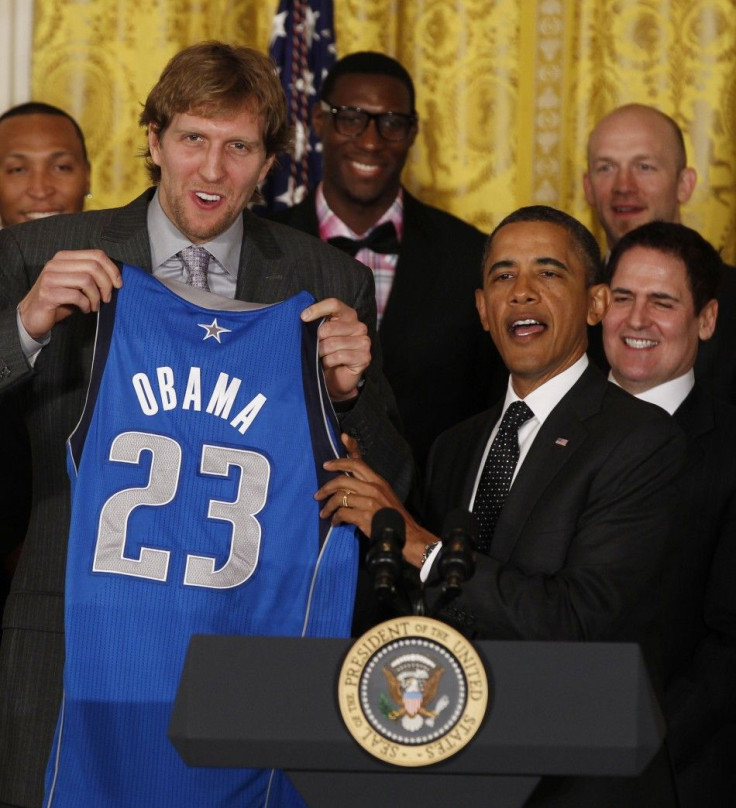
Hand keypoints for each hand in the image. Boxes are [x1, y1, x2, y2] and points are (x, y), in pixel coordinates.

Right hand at [18, 249, 121, 339]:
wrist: (34, 316)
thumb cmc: (60, 300)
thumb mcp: (77, 284)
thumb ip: (91, 276)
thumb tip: (117, 279)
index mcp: (65, 257)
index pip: (96, 254)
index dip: (112, 269)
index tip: (118, 285)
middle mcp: (55, 264)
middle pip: (94, 266)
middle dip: (106, 285)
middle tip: (107, 299)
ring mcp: (50, 278)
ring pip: (86, 280)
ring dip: (96, 297)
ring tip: (94, 306)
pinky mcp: (48, 293)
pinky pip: (76, 296)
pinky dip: (86, 305)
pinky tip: (85, 309)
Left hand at [301, 297, 369, 401]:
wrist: (335, 379)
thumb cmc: (326, 354)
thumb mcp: (319, 336)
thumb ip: (315, 324)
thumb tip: (303, 316)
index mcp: (348, 315)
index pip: (334, 304)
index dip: (317, 309)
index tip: (303, 317)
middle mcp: (359, 326)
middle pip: (329, 327)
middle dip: (316, 341)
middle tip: (315, 349)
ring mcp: (364, 342)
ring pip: (332, 344)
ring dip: (321, 353)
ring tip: (321, 357)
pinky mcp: (364, 357)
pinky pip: (339, 356)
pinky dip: (328, 362)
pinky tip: (328, 364)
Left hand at [315, 435, 436, 567]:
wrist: (406, 535)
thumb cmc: (394, 516)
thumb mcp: (385, 495)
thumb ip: (369, 486)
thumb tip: (350, 484)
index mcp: (378, 481)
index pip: (357, 463)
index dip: (340, 460)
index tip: (326, 463)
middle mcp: (373, 487)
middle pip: (342, 479)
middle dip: (326, 487)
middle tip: (318, 494)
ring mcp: (368, 501)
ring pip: (339, 496)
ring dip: (328, 506)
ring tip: (324, 513)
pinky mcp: (364, 516)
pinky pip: (342, 513)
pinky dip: (335, 518)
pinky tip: (335, 522)